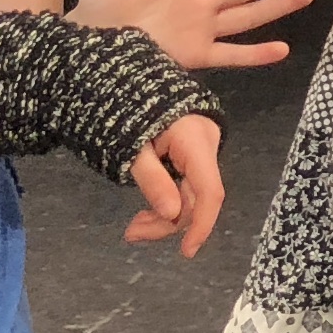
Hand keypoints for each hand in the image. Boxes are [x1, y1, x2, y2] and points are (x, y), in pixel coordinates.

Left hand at [123, 113, 227, 255]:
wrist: (124, 82)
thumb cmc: (124, 109)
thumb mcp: (132, 146)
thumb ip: (153, 180)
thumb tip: (172, 214)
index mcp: (194, 140)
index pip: (209, 191)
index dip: (202, 224)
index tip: (187, 251)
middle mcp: (205, 146)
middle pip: (196, 198)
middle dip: (168, 223)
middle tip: (132, 233)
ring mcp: (200, 151)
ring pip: (189, 196)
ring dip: (163, 217)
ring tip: (134, 228)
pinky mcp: (190, 155)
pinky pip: (184, 186)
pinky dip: (165, 202)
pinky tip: (146, 214)